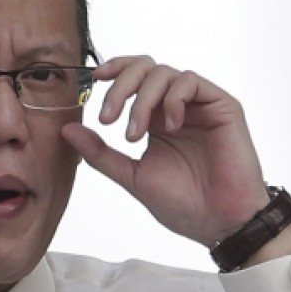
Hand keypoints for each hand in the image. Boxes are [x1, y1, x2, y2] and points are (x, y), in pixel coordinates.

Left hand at [61, 56, 271, 247]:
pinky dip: (172, 99)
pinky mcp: (222, 106)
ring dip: (142, 100)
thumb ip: (100, 153)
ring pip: (164, 73)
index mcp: (157, 119)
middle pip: (146, 68)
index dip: (115, 69)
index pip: (134, 77)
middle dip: (120, 86)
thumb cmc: (183, 204)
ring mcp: (200, 105)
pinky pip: (191, 82)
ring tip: (134, 135)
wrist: (219, 223)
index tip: (94, 80)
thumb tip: (68, 129)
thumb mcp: (131, 176)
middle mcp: (177, 107)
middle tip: (107, 118)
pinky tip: (169, 127)